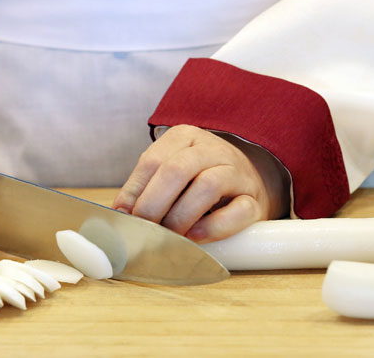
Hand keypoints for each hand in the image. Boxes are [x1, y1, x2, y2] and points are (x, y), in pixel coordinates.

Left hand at [113, 124, 288, 242]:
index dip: (134, 191)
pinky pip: (237, 211)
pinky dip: (214, 227)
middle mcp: (212, 149)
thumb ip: (145, 188)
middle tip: (145, 229)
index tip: (125, 216)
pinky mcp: (254, 200)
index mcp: (185, 137)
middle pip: (177, 170)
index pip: (152, 161)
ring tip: (170, 235)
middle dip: (154, 204)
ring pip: (208, 186)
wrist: (247, 182)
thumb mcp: (170, 175)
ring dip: (181, 216)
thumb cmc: (197, 181)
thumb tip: (120, 213)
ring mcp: (237, 173)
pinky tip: (196, 237)